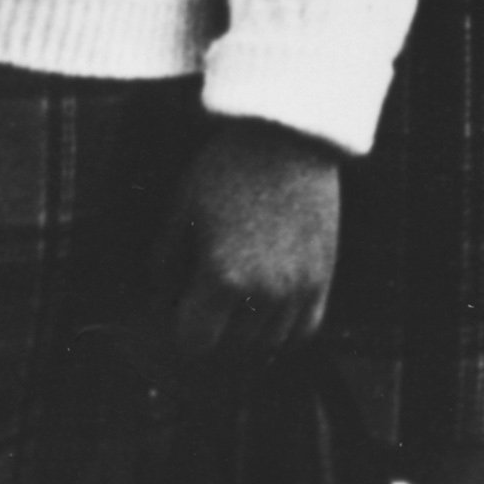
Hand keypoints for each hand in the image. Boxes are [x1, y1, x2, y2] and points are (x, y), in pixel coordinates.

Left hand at [152, 118, 342, 360]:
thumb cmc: (228, 168)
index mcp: (221, 278)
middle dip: (214, 328)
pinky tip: (270, 306)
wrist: (289, 138)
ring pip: (268, 343)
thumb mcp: (182, 209)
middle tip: (207, 300)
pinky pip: (304, 329)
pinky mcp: (323, 278)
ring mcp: (298, 289)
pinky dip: (285, 328)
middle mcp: (263, 293)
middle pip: (231, 345)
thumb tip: (161, 298)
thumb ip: (165, 262)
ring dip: (249, 331)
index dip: (182, 330)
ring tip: (238, 299)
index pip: (195, 342)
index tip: (180, 311)